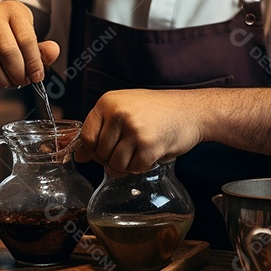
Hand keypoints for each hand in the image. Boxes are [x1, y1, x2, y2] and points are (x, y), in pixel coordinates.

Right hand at [0, 0, 58, 87]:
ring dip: (1, 79)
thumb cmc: (4, 36)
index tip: (37, 78)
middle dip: (18, 74)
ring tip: (7, 83)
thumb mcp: (24, 37)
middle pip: (8, 52)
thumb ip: (40, 48)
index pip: (27, 40)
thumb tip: (52, 53)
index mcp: (14, 9)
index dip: (34, 63)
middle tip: (21, 82)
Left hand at [76, 89, 204, 174]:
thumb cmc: (156, 111)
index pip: (86, 138)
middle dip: (112, 160)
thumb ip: (101, 130)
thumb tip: (79, 156)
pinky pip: (134, 169)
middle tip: (129, 152)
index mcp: (108, 102)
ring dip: (126, 166)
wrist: (191, 110)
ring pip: (115, 165)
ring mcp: (134, 129)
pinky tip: (150, 154)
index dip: (94, 151)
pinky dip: (141, 167)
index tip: (106, 152)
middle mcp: (119, 113)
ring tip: (139, 153)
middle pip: (100, 154)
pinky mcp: (149, 145)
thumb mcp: (125, 110)